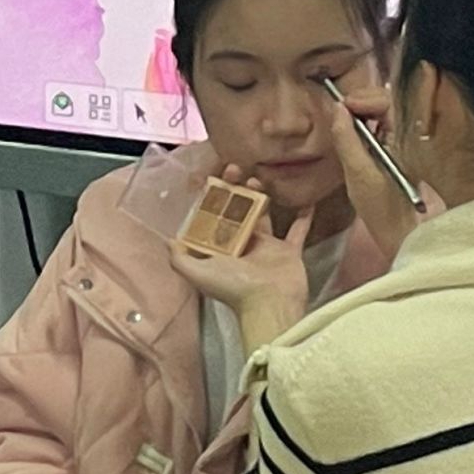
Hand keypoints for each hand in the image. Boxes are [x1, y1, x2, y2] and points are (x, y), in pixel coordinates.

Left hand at [170, 166, 312, 350]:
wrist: (269, 303)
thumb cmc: (233, 287)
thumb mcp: (197, 273)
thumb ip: (179, 258)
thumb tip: (166, 240)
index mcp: (221, 250)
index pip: (214, 219)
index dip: (212, 199)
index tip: (212, 178)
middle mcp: (243, 246)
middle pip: (238, 212)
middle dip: (235, 191)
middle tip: (235, 169)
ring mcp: (267, 248)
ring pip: (264, 215)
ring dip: (261, 196)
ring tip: (257, 179)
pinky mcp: (289, 251)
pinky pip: (298, 230)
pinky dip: (304, 216)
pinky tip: (306, 200)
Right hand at [326, 88, 422, 262]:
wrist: (400, 234)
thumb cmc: (381, 207)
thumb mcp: (358, 174)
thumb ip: (347, 139)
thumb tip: (336, 108)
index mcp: (404, 136)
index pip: (387, 101)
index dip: (364, 98)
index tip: (344, 108)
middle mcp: (404, 134)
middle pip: (384, 101)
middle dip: (360, 101)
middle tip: (340, 112)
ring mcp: (399, 142)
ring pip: (380, 112)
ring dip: (360, 111)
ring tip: (343, 120)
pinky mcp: (391, 150)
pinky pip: (377, 125)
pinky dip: (362, 122)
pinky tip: (351, 131)